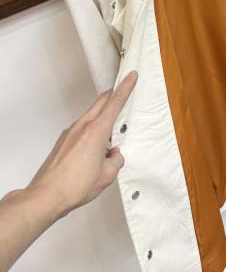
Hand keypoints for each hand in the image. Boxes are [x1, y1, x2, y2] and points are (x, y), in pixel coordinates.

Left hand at [27, 70, 137, 218]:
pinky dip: (93, 131)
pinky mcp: (64, 141)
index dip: (125, 87)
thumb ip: (116, 160)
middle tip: (124, 91)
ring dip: (103, 116)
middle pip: (101, 102)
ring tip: (112, 135)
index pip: (115, 103)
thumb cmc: (75, 185)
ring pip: (91, 115)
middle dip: (114, 95)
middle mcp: (82, 127)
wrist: (47, 195)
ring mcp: (71, 132)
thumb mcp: (107, 175)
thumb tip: (114, 155)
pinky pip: (82, 128)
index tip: (131, 76)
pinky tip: (95, 149)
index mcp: (97, 131)